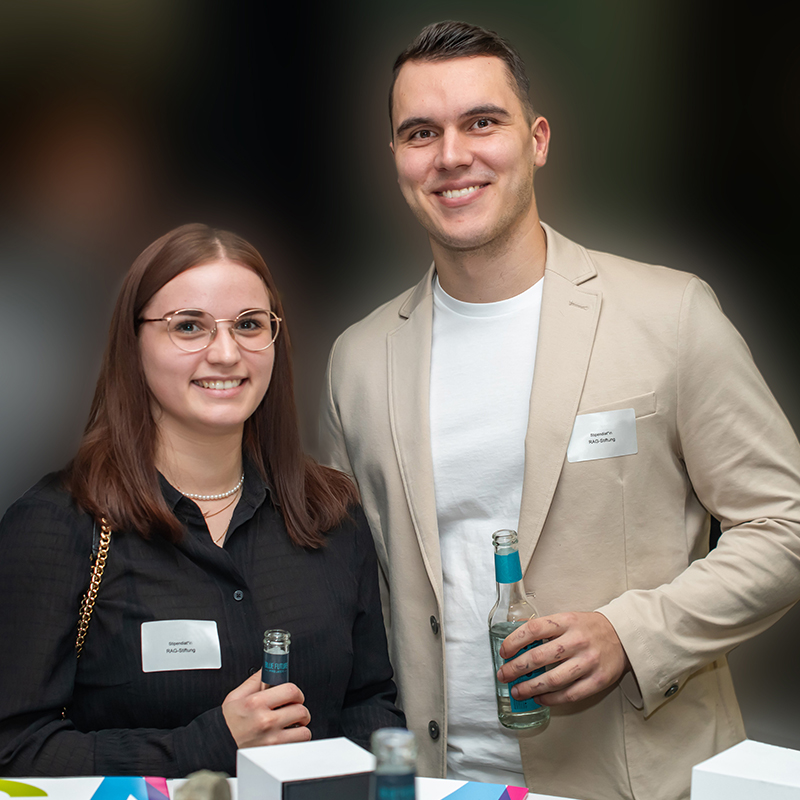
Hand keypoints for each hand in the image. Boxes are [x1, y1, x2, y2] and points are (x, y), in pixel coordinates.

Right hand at [221, 671, 311, 747]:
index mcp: (256, 703)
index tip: (294, 695)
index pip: (291, 690)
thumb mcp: (235, 697)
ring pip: (303, 731)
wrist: (216, 748)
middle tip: (293, 710)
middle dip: (299, 709)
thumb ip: (254, 682)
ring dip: (300, 727)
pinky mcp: (273, 753)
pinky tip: (286, 737)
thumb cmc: (226, 724)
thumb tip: (268, 669)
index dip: (296, 692)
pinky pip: (297, 745)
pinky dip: (295, 741)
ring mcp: (271, 740)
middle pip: (301, 710)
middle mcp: (265, 721)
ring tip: (291, 725)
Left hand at [497, 611, 629, 704]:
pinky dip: (551, 699)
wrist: (623, 636)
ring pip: (553, 679)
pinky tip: (539, 698)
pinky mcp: (597, 681)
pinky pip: (569, 694)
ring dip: (530, 687)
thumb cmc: (589, 628)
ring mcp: (588, 662)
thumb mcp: (567, 619)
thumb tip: (516, 643)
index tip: (504, 651)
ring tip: (518, 691)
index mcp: (567, 621)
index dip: (514, 641)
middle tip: (504, 675)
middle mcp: (577, 641)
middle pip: (539, 657)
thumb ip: (545, 629)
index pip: (533, 629)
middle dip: (516, 668)